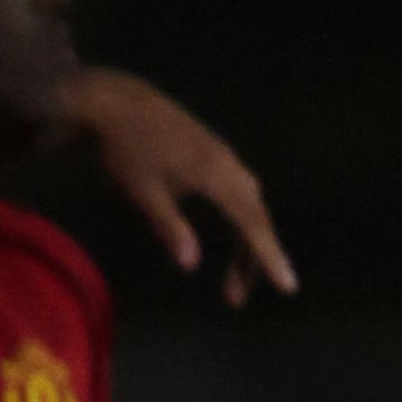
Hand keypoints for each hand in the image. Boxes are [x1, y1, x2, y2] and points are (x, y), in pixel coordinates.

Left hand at [63, 68, 293, 304]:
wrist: (114, 103)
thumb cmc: (123, 150)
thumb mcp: (141, 192)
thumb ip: (169, 227)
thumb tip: (190, 265)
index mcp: (216, 175)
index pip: (252, 224)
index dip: (269, 258)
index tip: (287, 287)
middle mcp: (228, 164)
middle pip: (255, 217)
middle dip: (252, 260)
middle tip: (235, 299)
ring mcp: (222, 156)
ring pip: (249, 204)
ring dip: (246, 241)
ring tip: (232, 279)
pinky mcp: (212, 152)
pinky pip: (239, 191)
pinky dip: (241, 219)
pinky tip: (233, 233)